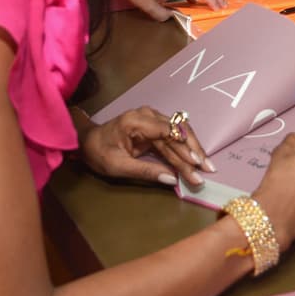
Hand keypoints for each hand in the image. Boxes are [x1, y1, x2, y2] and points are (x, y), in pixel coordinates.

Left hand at [77, 107, 211, 186]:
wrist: (87, 142)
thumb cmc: (98, 152)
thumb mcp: (117, 166)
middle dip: (193, 151)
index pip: (167, 131)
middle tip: (207, 169)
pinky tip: (195, 161)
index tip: (196, 163)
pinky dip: (184, 150)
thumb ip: (145, 171)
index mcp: (136, 121)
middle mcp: (148, 116)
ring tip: (206, 167)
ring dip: (193, 151)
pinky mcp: (154, 128)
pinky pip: (173, 137)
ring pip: (179, 133)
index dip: (184, 148)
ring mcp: (152, 120)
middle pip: (178, 131)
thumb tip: (172, 179)